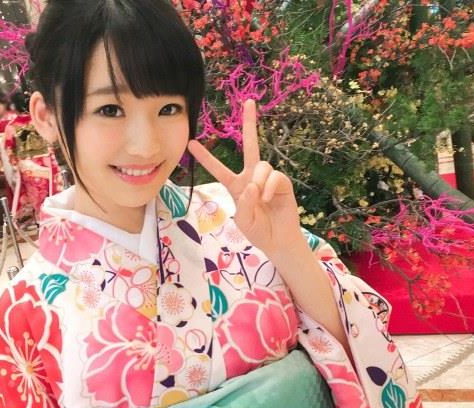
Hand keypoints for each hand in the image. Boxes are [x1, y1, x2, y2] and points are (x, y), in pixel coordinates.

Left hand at [187, 100, 302, 256]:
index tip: (191, 143)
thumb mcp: (243, 222)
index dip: (206, 157)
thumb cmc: (258, 231)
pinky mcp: (282, 182)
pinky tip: (268, 199)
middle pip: (250, 145)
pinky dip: (269, 187)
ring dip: (259, 182)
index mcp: (235, 185)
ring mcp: (267, 178)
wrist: (279, 240)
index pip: (218, 169)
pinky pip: (274, 176)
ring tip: (260, 200)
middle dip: (250, 123)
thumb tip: (252, 185)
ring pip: (262, 165)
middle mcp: (251, 177)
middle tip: (249, 101)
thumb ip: (243, 204)